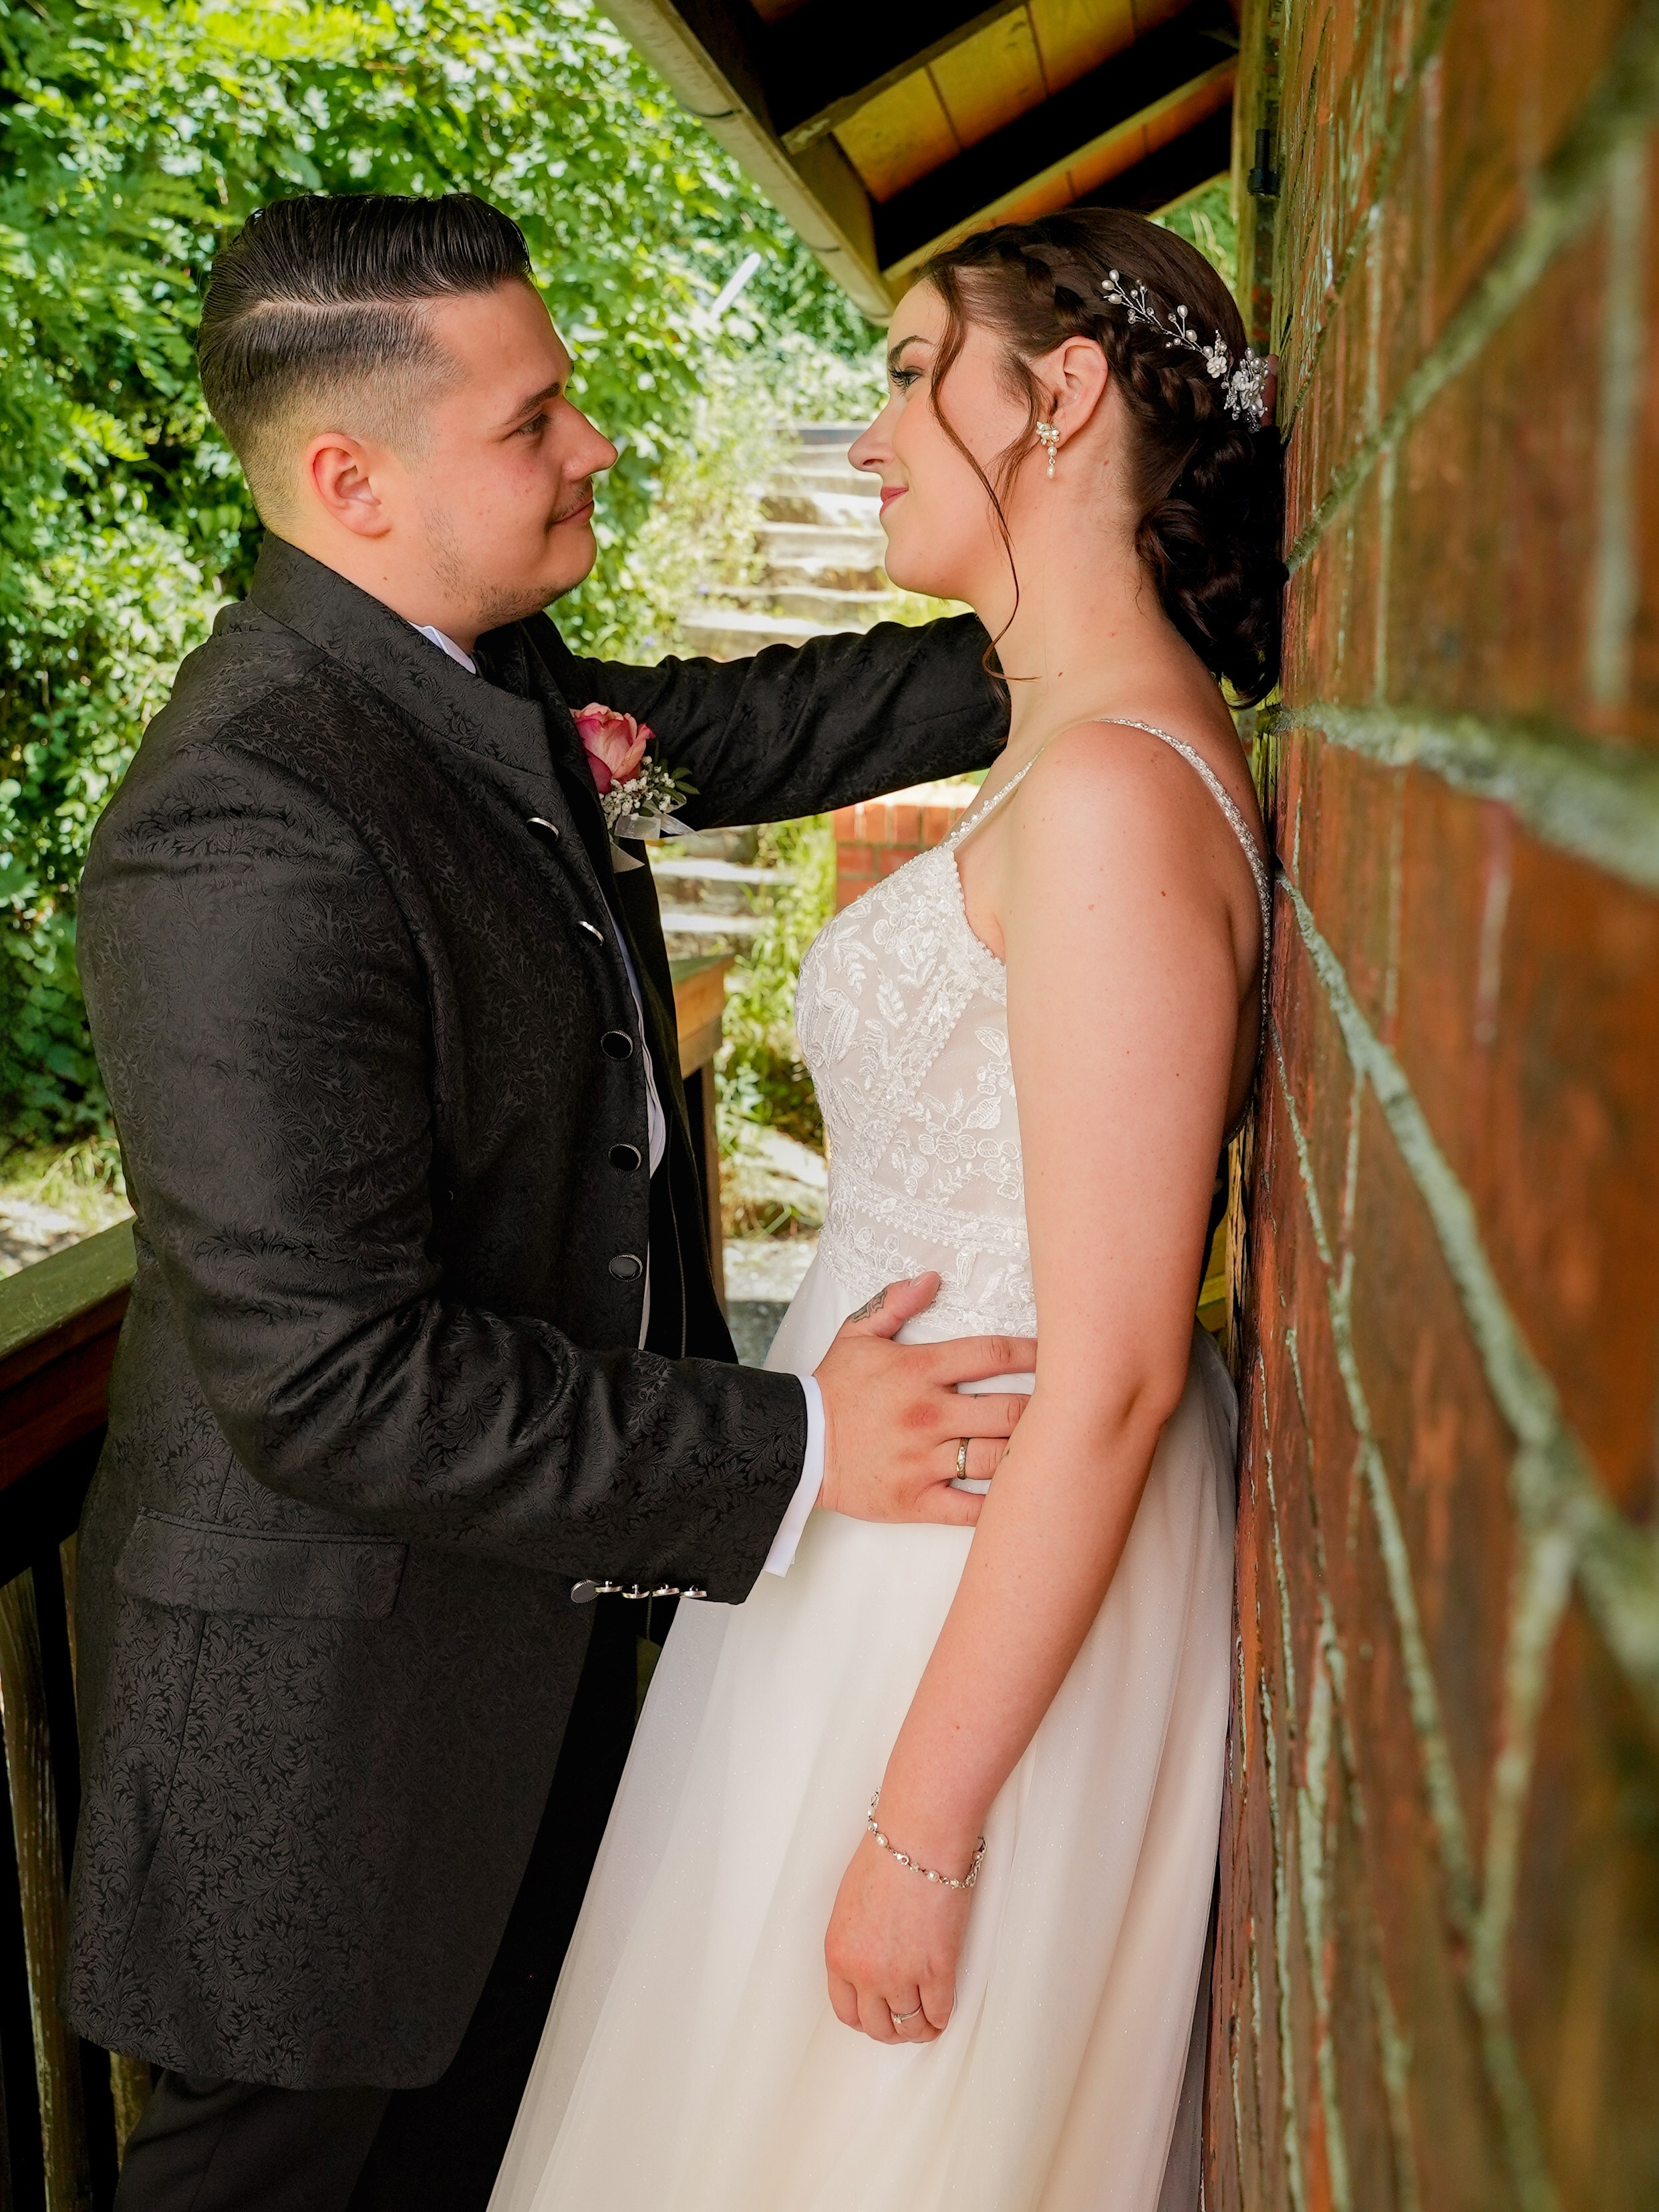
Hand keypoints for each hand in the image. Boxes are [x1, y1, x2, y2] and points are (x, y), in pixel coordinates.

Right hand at [813, 1275, 1034, 1528]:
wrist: (796, 1445)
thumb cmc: (833, 1390)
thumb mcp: (856, 1335)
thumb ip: (895, 1303)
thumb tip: (932, 1279)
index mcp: (919, 1370)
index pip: (992, 1355)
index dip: (1033, 1353)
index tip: (1058, 1355)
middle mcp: (928, 1414)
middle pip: (1009, 1410)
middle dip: (1045, 1408)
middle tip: (1069, 1407)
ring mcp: (924, 1460)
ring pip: (997, 1458)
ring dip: (1028, 1452)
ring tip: (1053, 1447)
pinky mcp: (917, 1499)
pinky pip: (971, 1508)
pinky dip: (1001, 1505)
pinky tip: (1023, 1495)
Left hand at [825, 1828, 971, 2043]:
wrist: (918, 1839)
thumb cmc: (885, 1856)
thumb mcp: (849, 1904)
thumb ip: (855, 1941)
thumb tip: (869, 1960)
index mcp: (839, 1955)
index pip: (846, 2011)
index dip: (865, 2019)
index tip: (877, 2015)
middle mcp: (866, 1973)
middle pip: (878, 2027)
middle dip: (892, 2029)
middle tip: (904, 2022)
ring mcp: (902, 1976)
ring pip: (910, 2026)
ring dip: (919, 2027)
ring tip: (927, 2020)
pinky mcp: (938, 1970)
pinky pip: (939, 2014)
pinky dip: (942, 2019)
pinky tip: (943, 2012)